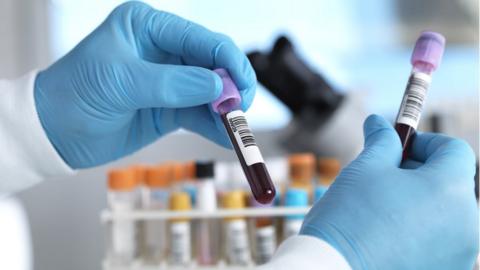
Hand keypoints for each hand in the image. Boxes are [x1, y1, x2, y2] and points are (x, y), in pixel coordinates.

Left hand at [34, 1, 255, 168]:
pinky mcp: (169, 107)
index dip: (226, 61)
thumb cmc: (75, 94)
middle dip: (230, 86)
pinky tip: (225, 136)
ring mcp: (169, 80)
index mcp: (148, 26)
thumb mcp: (121, 82)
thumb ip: (172, 84)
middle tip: (240, 109)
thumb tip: (219, 88)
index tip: (241, 85)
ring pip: (211, 91)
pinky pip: (200, 114)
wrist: (53, 132)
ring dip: (226, 109)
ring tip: (235, 128)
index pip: (200, 38)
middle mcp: (162, 49)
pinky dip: (214, 125)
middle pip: (212, 64)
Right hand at [301, 115, 477, 269]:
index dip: (425, 142)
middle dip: (420, 172)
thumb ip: (381, 141)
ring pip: (445, 213)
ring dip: (419, 201)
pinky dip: (420, 229)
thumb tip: (379, 123)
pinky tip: (387, 232)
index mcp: (451, 190)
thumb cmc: (349, 218)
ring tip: (382, 207)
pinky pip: (440, 240)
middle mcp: (467, 224)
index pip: (455, 150)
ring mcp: (460, 253)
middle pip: (451, 182)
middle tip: (384, 176)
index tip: (399, 148)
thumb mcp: (365, 168)